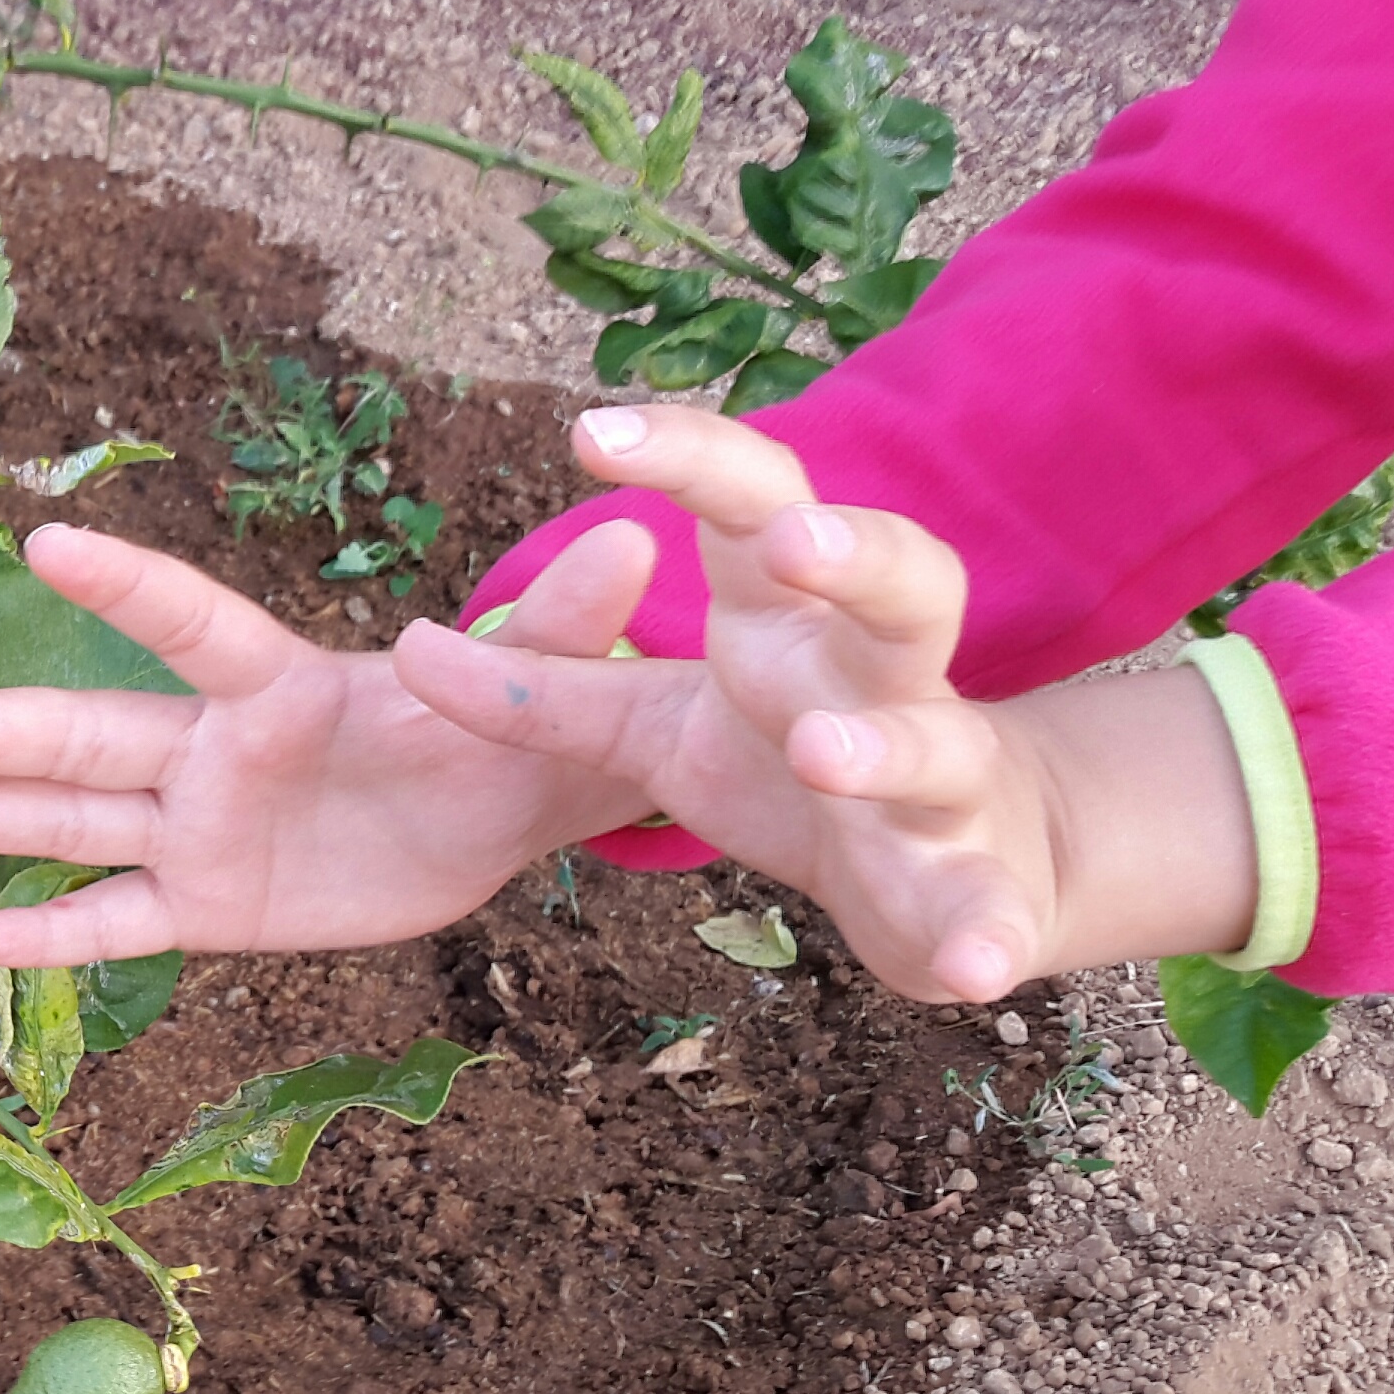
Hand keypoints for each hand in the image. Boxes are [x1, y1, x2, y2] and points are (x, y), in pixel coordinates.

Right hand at [0, 519, 657, 966]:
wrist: (511, 811)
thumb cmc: (516, 728)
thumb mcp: (548, 690)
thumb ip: (566, 630)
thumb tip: (645, 543)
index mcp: (287, 688)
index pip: (194, 630)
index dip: (129, 587)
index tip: (45, 539)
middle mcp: (217, 752)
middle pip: (83, 735)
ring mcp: (201, 829)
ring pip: (71, 821)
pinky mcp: (212, 906)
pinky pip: (116, 923)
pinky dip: (45, 934)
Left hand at [388, 404, 1254, 1002]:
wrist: (961, 859)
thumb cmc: (790, 757)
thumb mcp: (651, 724)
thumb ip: (540, 690)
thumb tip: (407, 650)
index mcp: (793, 621)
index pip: (757, 504)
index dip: (689, 458)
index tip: (590, 428)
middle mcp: (882, 676)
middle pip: (900, 584)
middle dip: (854, 556)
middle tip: (789, 542)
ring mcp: (943, 779)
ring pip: (935, 741)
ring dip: (887, 743)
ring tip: (823, 750)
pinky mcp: (974, 887)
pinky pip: (986, 906)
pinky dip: (982, 930)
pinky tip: (972, 965)